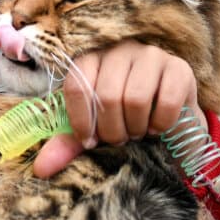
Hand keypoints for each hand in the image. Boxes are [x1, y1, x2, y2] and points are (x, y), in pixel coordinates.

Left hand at [33, 40, 206, 177]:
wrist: (168, 121)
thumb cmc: (124, 120)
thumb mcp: (93, 131)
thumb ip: (67, 145)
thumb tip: (40, 169)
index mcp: (92, 58)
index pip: (76, 85)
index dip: (80, 121)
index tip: (89, 142)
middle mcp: (120, 50)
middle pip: (107, 95)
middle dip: (112, 130)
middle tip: (119, 139)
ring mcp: (151, 55)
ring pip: (135, 98)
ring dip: (136, 127)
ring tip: (137, 133)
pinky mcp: (179, 68)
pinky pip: (166, 101)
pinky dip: (160, 124)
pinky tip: (157, 127)